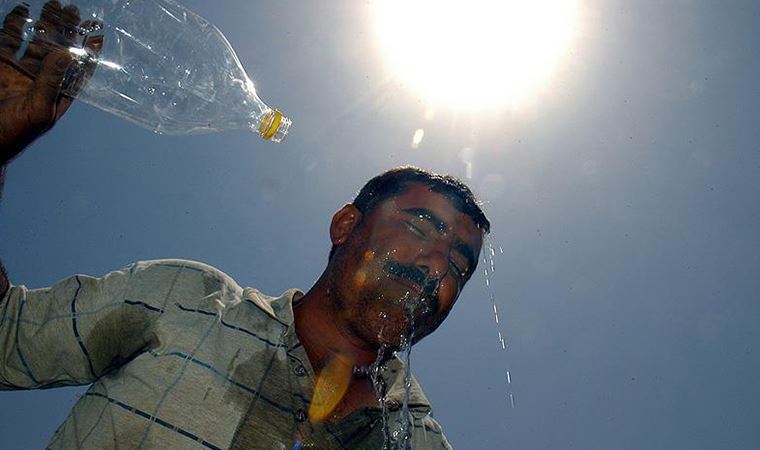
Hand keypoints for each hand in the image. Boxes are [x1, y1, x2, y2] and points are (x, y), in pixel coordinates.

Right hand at [0, 1, 101, 163]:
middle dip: (67, 31)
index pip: (78, 71)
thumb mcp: (38, 109)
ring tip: (55, 5)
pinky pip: (9, 41)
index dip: (88, 54)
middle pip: (58, 50)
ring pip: (36, 42)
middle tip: (75, 11)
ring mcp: (20, 72)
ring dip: (45, 25)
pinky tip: (23, 11)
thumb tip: (68, 55)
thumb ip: (52, 82)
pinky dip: (15, 25)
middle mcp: (41, 81)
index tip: (98, 34)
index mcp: (56, 95)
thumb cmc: (14, 133)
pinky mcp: (0, 65)